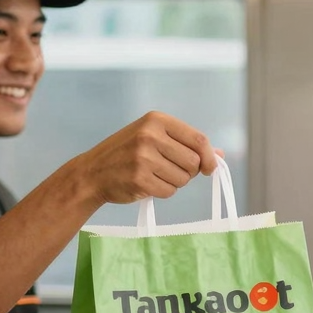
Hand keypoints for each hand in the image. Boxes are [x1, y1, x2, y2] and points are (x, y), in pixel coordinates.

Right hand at [75, 111, 218, 206]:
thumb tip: (220, 154)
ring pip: (183, 179)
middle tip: (168, 169)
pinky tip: (147, 183)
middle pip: (193, 162)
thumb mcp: (154, 139)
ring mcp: (143, 157)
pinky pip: (169, 191)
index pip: (199, 140)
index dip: (209, 157)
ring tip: (154, 174)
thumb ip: (186, 144)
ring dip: (174, 182)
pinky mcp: (140, 179)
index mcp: (157, 120)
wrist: (92, 172)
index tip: (209, 168)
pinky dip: (162, 191)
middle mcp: (150, 135)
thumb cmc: (128, 154)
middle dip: (188, 172)